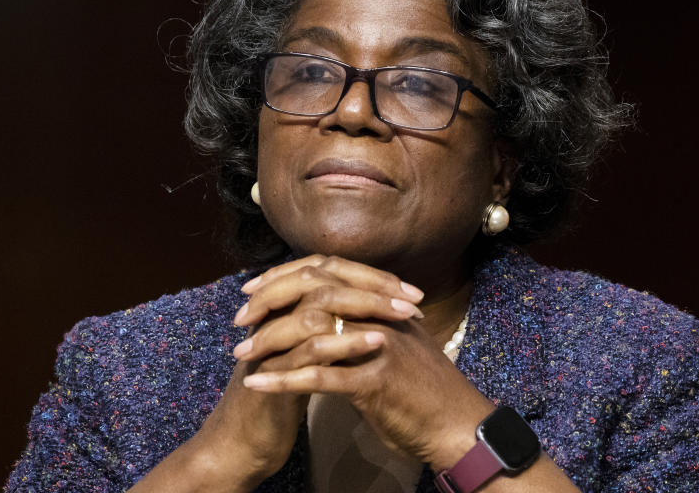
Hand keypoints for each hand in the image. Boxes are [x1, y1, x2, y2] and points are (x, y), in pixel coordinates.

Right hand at [130, 255, 424, 491]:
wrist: (244, 441)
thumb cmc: (281, 397)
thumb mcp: (306, 355)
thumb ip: (325, 329)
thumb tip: (365, 310)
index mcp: (282, 307)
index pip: (328, 272)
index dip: (369, 277)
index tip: (409, 289)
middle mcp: (273, 315)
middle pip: (322, 279)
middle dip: (371, 285)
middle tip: (411, 296)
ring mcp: (269, 339)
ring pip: (317, 307)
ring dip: (364, 307)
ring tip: (402, 314)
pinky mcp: (271, 370)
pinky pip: (309, 348)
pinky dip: (345, 342)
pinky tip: (376, 342)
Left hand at [236, 256, 494, 469]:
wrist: (458, 425)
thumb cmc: (424, 391)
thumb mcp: (397, 345)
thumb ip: (368, 326)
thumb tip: (333, 315)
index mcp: (382, 304)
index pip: (327, 273)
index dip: (286, 276)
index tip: (254, 288)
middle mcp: (380, 316)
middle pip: (315, 292)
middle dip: (271, 302)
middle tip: (240, 319)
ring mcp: (379, 346)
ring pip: (313, 332)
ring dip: (270, 342)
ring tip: (240, 354)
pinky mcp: (376, 381)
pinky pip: (320, 377)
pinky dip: (283, 380)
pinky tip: (256, 384)